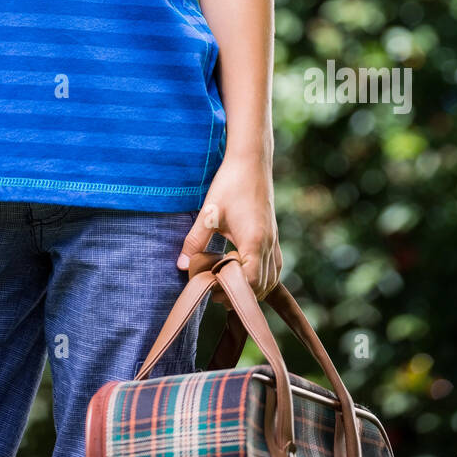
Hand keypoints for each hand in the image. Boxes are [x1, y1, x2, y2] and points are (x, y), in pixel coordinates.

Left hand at [176, 155, 281, 309]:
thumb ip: (195, 241)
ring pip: (272, 279)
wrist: (252, 161)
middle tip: (217, 292)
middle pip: (262, 286)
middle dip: (241, 295)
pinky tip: (245, 274)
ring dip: (253, 289)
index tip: (213, 289)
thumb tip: (182, 265)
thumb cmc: (231, 184)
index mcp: (254, 241)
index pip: (249, 282)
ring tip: (229, 285)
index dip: (232, 291)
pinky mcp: (274, 236)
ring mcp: (274, 240)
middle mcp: (269, 244)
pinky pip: (275, 267)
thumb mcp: (208, 213)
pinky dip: (263, 277)